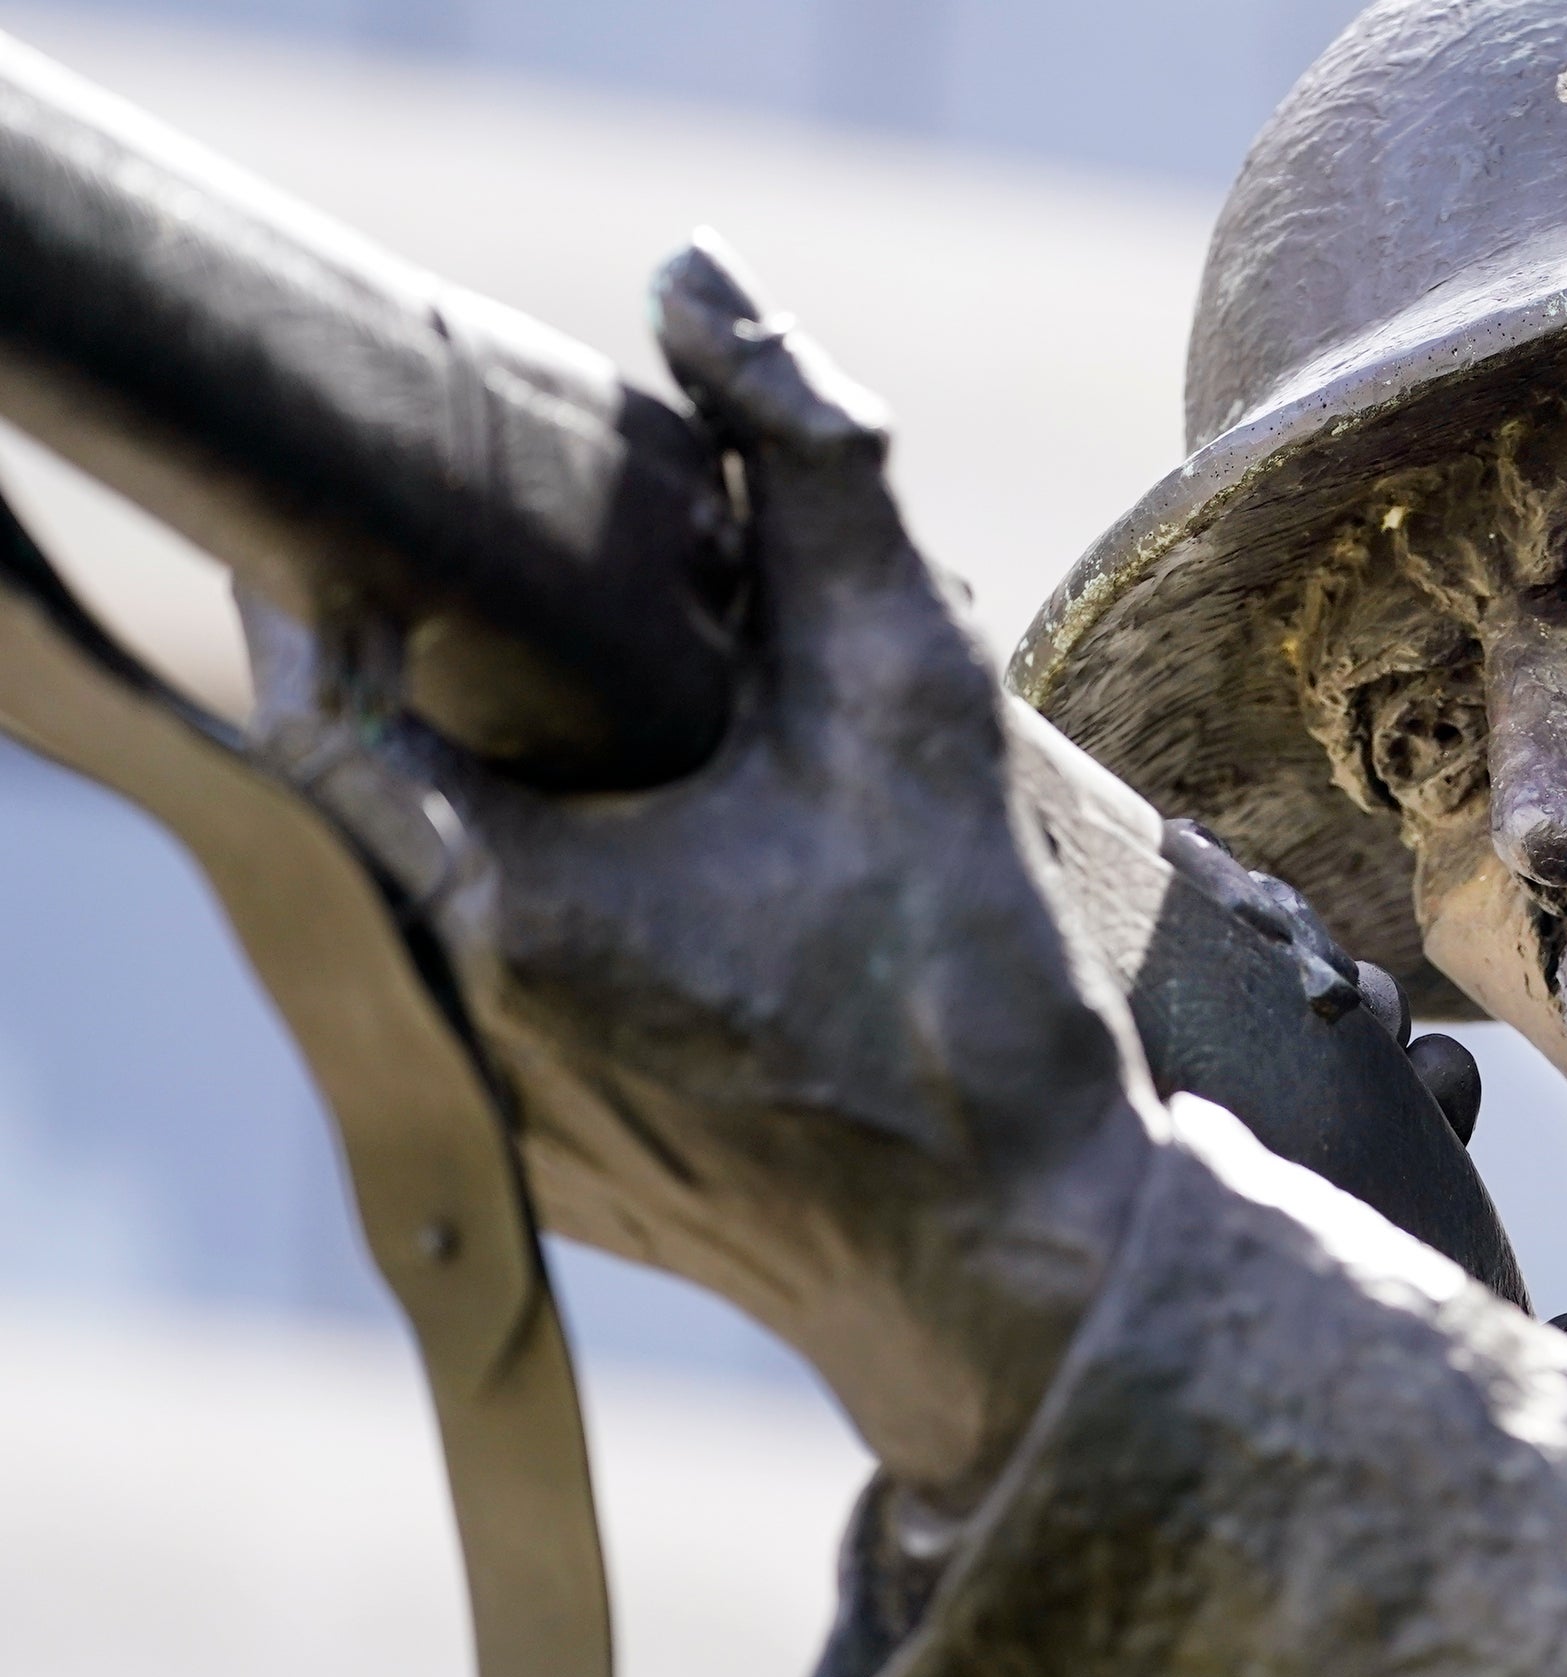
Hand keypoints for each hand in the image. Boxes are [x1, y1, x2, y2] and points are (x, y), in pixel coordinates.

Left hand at [242, 237, 1158, 1506]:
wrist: (1025, 1274)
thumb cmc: (970, 1004)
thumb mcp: (917, 708)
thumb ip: (823, 480)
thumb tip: (707, 291)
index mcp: (499, 902)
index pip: (320, 694)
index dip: (367, 590)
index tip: (462, 534)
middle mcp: (454, 1025)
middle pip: (378, 801)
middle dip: (466, 700)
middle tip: (601, 645)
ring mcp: (494, 1123)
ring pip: (429, 913)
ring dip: (506, 826)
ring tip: (655, 780)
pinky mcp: (549, 1185)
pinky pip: (487, 1018)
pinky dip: (548, 941)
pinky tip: (691, 922)